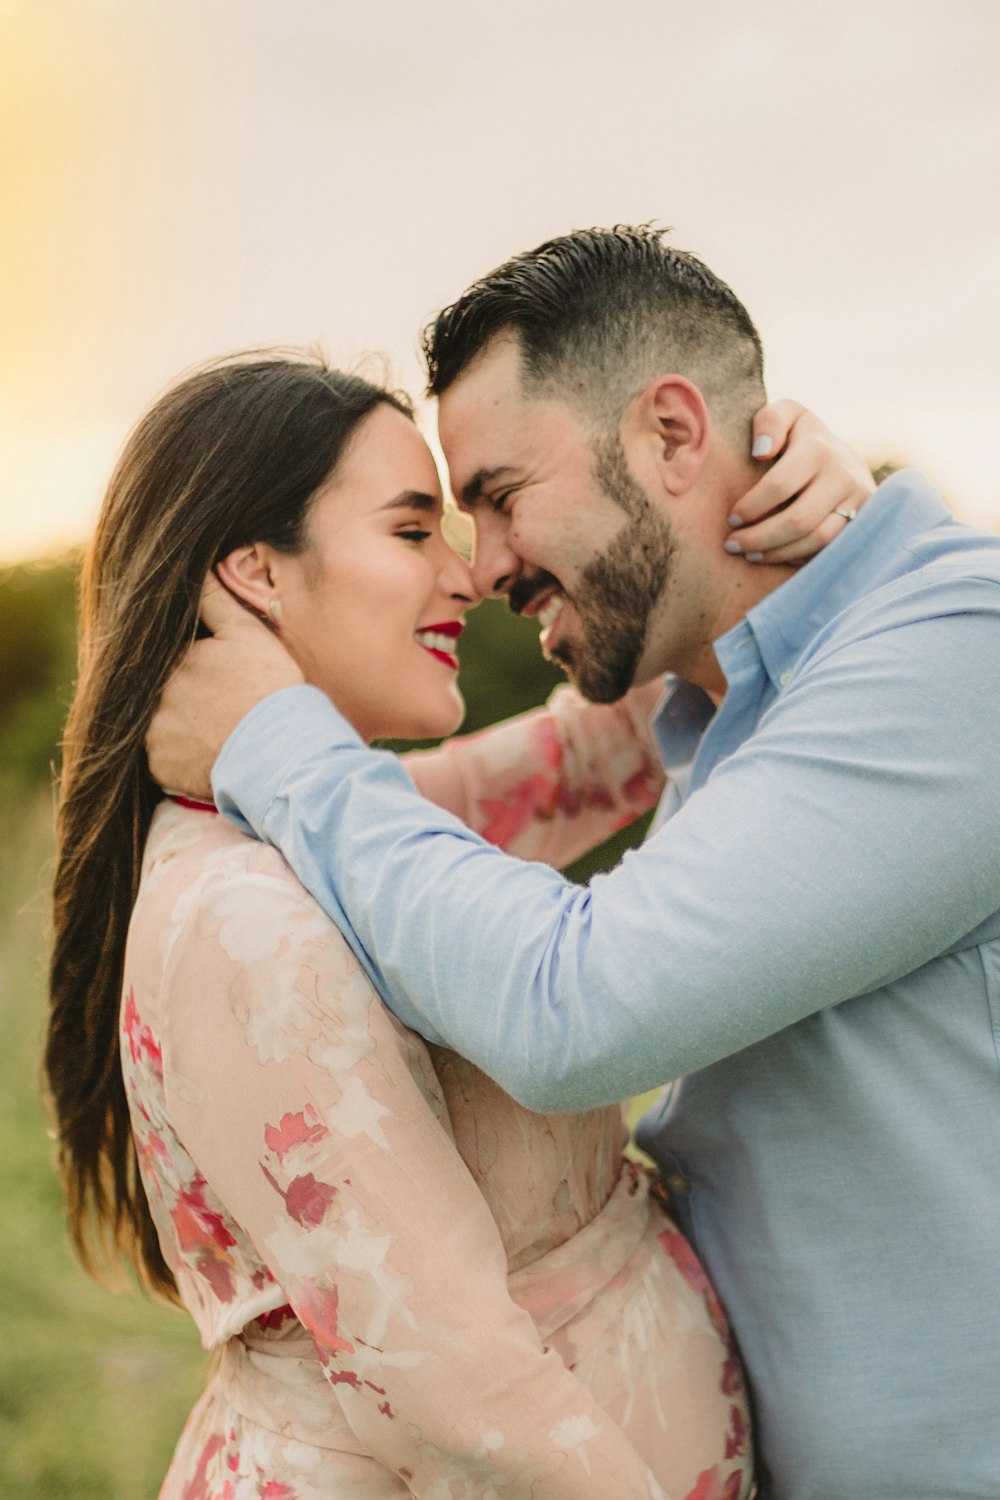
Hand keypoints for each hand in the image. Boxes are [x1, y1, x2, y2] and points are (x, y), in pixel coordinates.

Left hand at [145, 573, 304, 798]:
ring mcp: (153, 733)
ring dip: (178, 727)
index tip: (216, 676)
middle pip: (162, 691)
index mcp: (174, 659)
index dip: (193, 665)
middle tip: (216, 707)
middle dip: (182, 696)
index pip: (173, 658)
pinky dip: (179, 758)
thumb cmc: (268, 686)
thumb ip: (215, 601)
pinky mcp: (159, 766)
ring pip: (160, 725)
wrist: (279, 748)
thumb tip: (197, 571)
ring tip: (213, 732)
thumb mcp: (246, 634)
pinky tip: (207, 755)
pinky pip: (162, 760)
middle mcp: (154, 694)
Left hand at [726, 400, 874, 562]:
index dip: (751, 507)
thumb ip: (769, 421)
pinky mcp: (864, 524)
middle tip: (732, 546)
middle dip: (760, 538)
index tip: (730, 519)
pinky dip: (801, 558)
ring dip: (778, 553)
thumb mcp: (786, 416)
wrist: (845, 459)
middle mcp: (844, 475)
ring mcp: (859, 502)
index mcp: (819, 448)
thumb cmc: (800, 438)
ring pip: (817, 540)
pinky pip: (831, 550)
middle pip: (798, 520)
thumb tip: (761, 451)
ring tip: (750, 556)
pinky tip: (778, 556)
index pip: (779, 485)